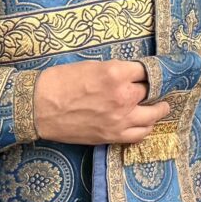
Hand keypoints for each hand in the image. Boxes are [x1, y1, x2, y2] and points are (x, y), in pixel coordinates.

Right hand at [33, 61, 170, 145]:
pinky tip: (147, 123)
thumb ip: (115, 70)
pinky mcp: (112, 136)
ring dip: (158, 109)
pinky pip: (139, 134)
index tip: (153, 72)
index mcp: (116, 74)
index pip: (146, 70)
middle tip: (154, 87)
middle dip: (151, 88)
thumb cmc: (60, 82)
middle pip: (150, 91)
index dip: (150, 71)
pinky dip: (146, 127)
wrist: (39, 107)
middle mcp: (123, 97)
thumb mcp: (92, 66)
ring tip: (161, 106)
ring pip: (152, 115)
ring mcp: (119, 119)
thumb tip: (131, 74)